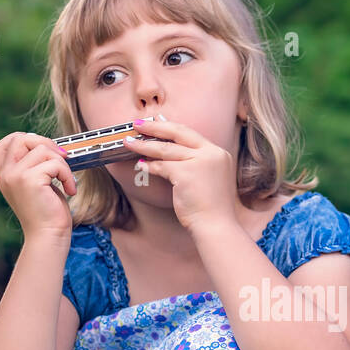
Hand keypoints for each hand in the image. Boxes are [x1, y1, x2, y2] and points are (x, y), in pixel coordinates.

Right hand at [0, 132, 76, 240]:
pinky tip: (70, 190)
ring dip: (62, 163)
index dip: (23, 139)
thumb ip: (35, 167)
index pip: (3, 145)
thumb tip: (48, 145)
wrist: (49, 237)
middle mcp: (6, 175)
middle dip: (46, 143)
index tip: (45, 150)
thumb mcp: (37, 186)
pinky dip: (68, 175)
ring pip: (42, 149)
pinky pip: (55, 163)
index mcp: (5, 176)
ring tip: (67, 181)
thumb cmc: (48, 215)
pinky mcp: (29, 180)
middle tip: (63, 159)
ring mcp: (15, 176)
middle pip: (21, 138)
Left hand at [124, 117, 237, 233]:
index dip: (171, 128)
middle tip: (138, 124)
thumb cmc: (211, 209)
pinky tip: (141, 165)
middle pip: (178, 133)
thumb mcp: (208, 179)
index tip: (156, 123)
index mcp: (219, 154)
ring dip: (145, 145)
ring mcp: (200, 161)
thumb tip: (168, 155)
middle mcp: (212, 154)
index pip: (191, 134)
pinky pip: (162, 166)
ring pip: (166, 149)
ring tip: (130, 143)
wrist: (217, 226)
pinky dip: (150, 166)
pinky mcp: (187, 173)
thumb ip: (195, 164)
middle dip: (155, 127)